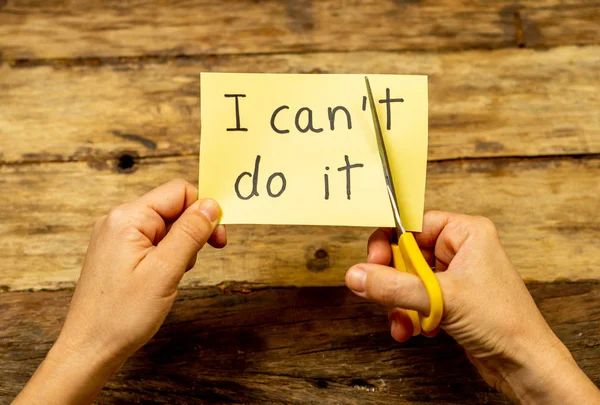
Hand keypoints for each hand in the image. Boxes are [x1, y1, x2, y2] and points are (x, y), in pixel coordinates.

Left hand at [14, 179, 225, 404]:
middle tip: (200, 258)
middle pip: (172, 207)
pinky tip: (164, 278)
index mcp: (127, 218)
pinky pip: (153, 241)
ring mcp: (116, 237)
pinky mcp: (118, 253)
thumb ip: (190, 233)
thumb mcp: (165, 271)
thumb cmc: (122, 315)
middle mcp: (119, 221)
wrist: (89, 349)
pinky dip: (167, 255)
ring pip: (165, 226)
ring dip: (180, 245)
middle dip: (193, 230)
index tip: (217, 237)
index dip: (203, 210)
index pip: (178, 192)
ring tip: (173, 275)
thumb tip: (211, 205)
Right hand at [345, 211, 598, 404]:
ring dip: (399, 303)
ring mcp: (454, 275)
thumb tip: (357, 275)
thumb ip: (394, 286)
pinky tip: (414, 330)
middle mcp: (460, 249)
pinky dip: (409, 314)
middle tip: (381, 293)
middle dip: (393, 280)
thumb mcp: (442, 298)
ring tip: (402, 322)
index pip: (413, 222)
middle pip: (406, 252)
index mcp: (466, 232)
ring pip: (408, 279)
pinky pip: (416, 298)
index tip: (372, 261)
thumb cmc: (504, 322)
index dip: (389, 240)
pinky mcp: (451, 299)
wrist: (525, 364)